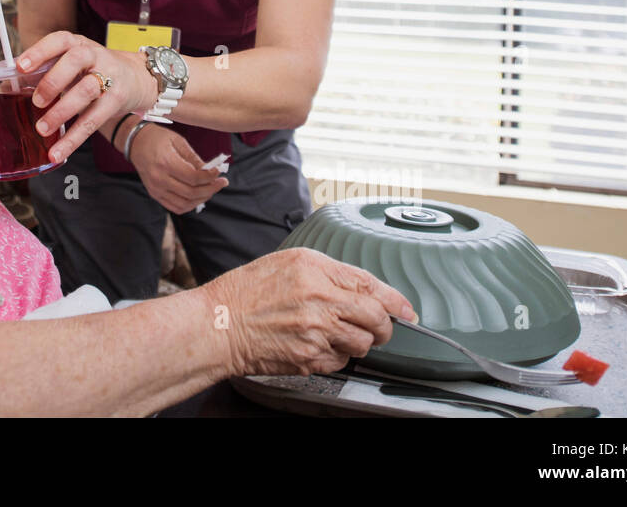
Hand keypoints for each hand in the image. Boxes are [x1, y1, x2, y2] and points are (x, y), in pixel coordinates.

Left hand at [17, 31, 158, 163]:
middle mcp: (95, 55)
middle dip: (53, 81)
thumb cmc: (94, 70)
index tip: (21, 67)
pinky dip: (73, 139)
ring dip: (62, 112)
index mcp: (78, 44)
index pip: (60, 40)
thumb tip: (9, 86)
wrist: (136, 78)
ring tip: (42, 129)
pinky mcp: (116, 100)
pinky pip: (93, 120)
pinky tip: (58, 151)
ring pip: (86, 90)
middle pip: (76, 60)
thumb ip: (47, 71)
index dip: (40, 51)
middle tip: (36, 102)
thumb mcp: (73, 63)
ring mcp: (109, 76)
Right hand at [129, 126, 226, 214]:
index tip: (219, 172)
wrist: (135, 142)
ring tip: (211, 189)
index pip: (193, 178)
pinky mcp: (154, 194)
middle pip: (191, 193)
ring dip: (202, 199)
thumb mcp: (178, 141)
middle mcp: (159, 179)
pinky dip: (189, 205)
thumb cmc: (157, 138)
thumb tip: (210, 171)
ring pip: (185, 204)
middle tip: (222, 182)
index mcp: (166, 163)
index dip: (210, 177)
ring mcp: (156, 189)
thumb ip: (194, 158)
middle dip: (211, 189)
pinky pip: (175, 207)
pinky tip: (198, 197)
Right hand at [202, 248, 418, 377]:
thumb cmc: (245, 292)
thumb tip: (361, 288)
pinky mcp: (309, 358)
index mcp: (314, 269)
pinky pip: (340, 362)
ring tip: (336, 335)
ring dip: (357, 342)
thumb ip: (326, 272)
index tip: (406, 309)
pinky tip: (316, 346)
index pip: (370, 284)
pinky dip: (335, 357)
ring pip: (362, 343)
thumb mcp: (286, 263)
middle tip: (378, 327)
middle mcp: (319, 299)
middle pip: (376, 317)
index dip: (395, 300)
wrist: (219, 324)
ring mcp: (316, 331)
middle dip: (384, 326)